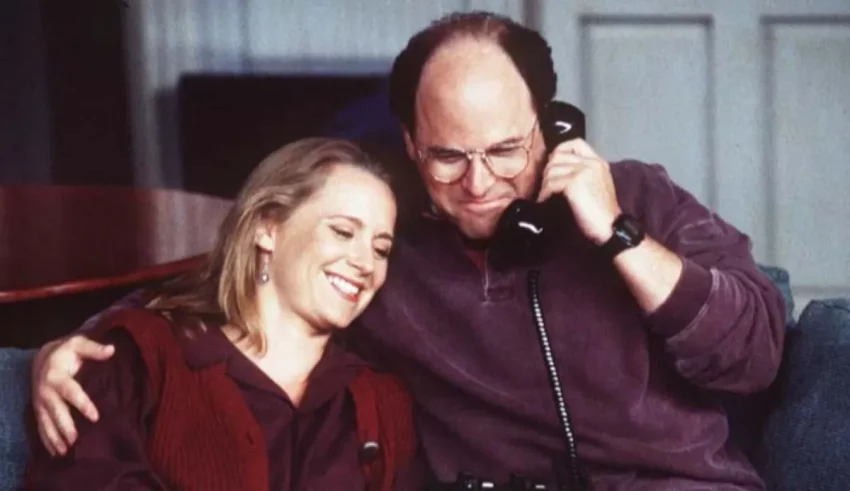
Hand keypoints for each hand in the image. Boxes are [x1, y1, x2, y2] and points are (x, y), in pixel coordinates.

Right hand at [31, 335, 113, 455]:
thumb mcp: (78, 344)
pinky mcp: (39, 410)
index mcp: (57, 376)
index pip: (71, 392)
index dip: (82, 404)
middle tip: (75, 440)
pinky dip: (47, 440)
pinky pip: (41, 427)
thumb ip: (94, 348)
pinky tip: (56, 452)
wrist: (42, 358)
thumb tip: (112, 350)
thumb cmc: (66, 352)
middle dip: (65, 427)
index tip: (95, 416)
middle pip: (56, 411)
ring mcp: (40, 403)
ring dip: (55, 437)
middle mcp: (46, 391)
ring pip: (46, 422)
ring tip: (65, 451)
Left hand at [537, 138, 621, 244]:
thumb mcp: (597, 186)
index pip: (576, 143)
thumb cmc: (602, 214)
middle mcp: (592, 162)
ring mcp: (584, 170)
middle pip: (558, 156)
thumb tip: (558, 171)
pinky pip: (551, 183)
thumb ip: (584, 174)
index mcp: (598, 162)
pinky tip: (544, 201)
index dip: (560, 150)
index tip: (552, 164)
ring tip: (545, 195)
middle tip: (546, 185)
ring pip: (552, 169)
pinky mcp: (575, 182)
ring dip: (545, 184)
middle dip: (548, 170)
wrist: (611, 228)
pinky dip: (544, 193)